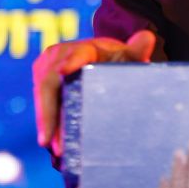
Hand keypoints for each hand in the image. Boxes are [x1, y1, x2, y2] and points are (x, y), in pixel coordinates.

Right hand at [32, 29, 156, 155]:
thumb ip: (137, 49)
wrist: (100, 59)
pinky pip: (42, 103)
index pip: (76, 54)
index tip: (64, 70)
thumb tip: (147, 38)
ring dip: (46, 122)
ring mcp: (46, 68)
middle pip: (50, 84)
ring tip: (55, 149)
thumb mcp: (128, 55)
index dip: (71, 62)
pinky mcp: (41, 81)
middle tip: (51, 140)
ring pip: (43, 97)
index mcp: (84, 48)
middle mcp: (59, 56)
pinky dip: (47, 122)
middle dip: (49, 112)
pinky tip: (51, 143)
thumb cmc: (117, 59)